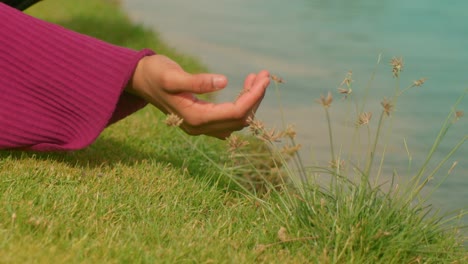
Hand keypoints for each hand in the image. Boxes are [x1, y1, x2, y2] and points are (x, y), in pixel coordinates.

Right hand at [127, 54, 269, 138]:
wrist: (140, 80)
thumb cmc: (154, 74)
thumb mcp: (172, 75)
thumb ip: (196, 81)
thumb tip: (223, 82)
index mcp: (195, 118)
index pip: (235, 113)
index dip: (253, 97)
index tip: (264, 78)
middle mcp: (200, 127)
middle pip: (240, 119)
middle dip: (255, 97)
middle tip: (264, 74)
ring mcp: (201, 126)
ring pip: (236, 120)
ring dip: (250, 101)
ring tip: (257, 77)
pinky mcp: (202, 120)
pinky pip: (229, 119)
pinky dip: (242, 105)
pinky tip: (245, 88)